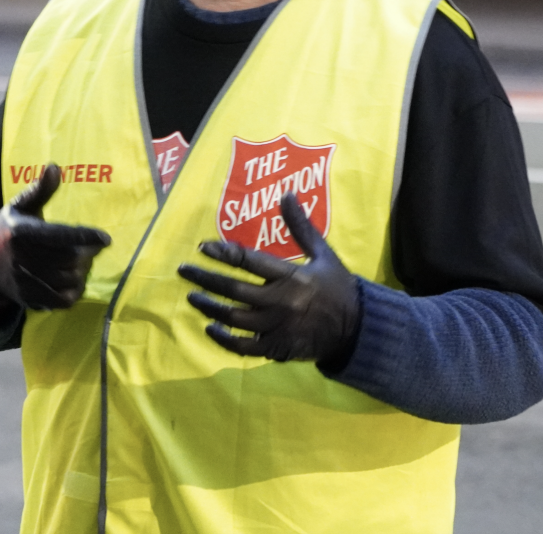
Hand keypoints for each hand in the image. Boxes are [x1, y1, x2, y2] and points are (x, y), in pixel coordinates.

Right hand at [0, 164, 111, 309]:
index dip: (87, 238)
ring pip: (68, 280)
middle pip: (69, 259)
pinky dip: (74, 291)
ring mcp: (25, 280)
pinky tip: (75, 280)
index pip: (61, 236)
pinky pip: (62, 300)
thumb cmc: (6, 230)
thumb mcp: (19, 206)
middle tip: (93, 247)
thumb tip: (54, 167)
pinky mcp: (29, 298)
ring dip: (83, 271)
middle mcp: (22, 257)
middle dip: (88, 253)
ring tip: (83, 261)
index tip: (106, 238)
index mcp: (22, 232)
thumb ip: (40, 189)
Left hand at [179, 193, 360, 362]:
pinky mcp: (277, 348)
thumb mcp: (323, 254)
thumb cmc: (337, 288)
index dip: (223, 253)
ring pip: (234, 318)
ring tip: (193, 297)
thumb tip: (286, 193)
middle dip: (205, 279)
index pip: (249, 261)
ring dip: (210, 307)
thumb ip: (301, 227)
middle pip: (234, 290)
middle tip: (184, 271)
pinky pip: (244, 346)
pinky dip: (224, 339)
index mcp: (291, 277)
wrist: (358, 329)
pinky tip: (210, 328)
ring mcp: (278, 327)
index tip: (203, 247)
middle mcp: (281, 302)